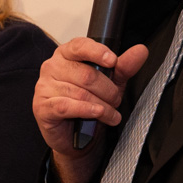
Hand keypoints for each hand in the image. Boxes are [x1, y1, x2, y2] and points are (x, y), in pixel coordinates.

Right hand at [32, 37, 150, 182]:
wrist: (77, 137)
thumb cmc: (89, 104)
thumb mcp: (111, 83)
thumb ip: (123, 67)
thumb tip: (140, 51)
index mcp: (67, 54)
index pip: (80, 46)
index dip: (98, 52)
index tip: (113, 61)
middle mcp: (52, 67)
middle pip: (86, 74)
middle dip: (108, 90)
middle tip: (116, 100)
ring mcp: (44, 87)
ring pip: (80, 93)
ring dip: (102, 105)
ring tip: (111, 113)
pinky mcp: (42, 107)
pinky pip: (67, 106)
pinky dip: (87, 111)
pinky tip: (98, 114)